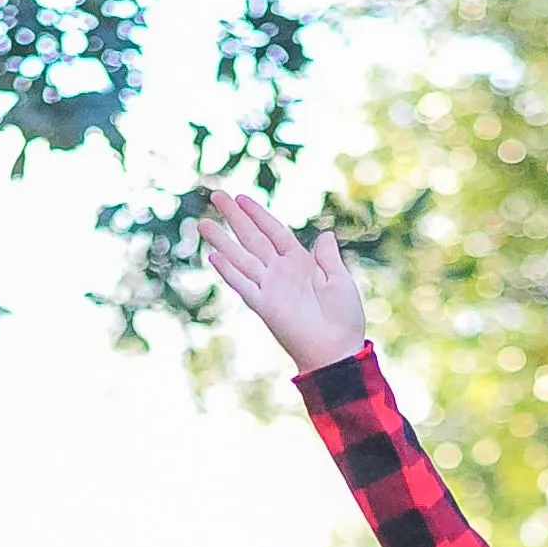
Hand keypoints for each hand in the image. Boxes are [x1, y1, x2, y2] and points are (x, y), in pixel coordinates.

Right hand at [199, 190, 366, 372]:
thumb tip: (325, 234)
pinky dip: (230, 273)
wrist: (339, 351)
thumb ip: (328, 257)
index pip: (274, 231)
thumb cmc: (344, 319)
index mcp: (300, 263)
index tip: (241, 198)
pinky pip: (244, 286)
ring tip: (203, 223)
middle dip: (235, 217)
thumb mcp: (340, 280)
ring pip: (242, 259)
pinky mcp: (265, 307)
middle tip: (216, 195)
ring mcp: (271, 289)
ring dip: (222, 241)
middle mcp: (281, 273)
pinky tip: (214, 257)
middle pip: (253, 239)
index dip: (258, 214)